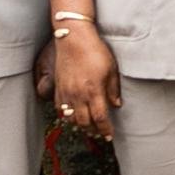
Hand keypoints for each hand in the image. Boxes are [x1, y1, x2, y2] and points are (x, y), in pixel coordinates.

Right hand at [48, 22, 122, 136]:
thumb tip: (116, 105)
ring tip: (88, 126)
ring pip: (71, 118)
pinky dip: (67, 115)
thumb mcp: (111, 69)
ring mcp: (66, 92)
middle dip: (93, 131)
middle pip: (84, 122)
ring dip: (80, 125)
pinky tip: (73, 115)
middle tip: (100, 133)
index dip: (105, 129)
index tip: (109, 135)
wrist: (73, 39)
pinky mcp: (58, 87)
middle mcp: (78, 95)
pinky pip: (60, 108)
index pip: (100, 118)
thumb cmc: (95, 51)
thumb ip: (113, 89)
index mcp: (94, 91)